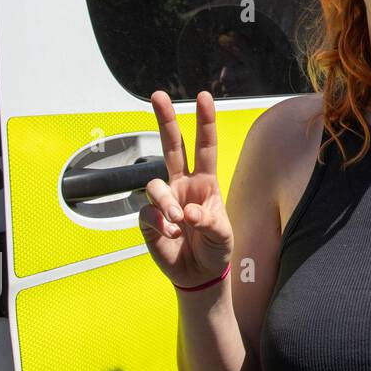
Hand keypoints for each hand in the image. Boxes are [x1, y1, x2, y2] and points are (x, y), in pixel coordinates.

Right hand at [138, 90, 233, 289]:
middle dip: (165, 120)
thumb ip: (209, 221)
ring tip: (179, 223)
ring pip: (155, 185)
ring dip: (166, 203)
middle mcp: (183, 185)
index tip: (204, 97)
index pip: (205, 147)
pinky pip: (147, 212)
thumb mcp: (223, 235)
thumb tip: (188, 212)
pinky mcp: (149, 219)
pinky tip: (170, 235)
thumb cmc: (216, 248)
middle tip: (158, 95)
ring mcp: (165, 201)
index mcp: (206, 182)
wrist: (199, 274)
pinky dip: (159, 224)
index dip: (205, 122)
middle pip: (172, 146)